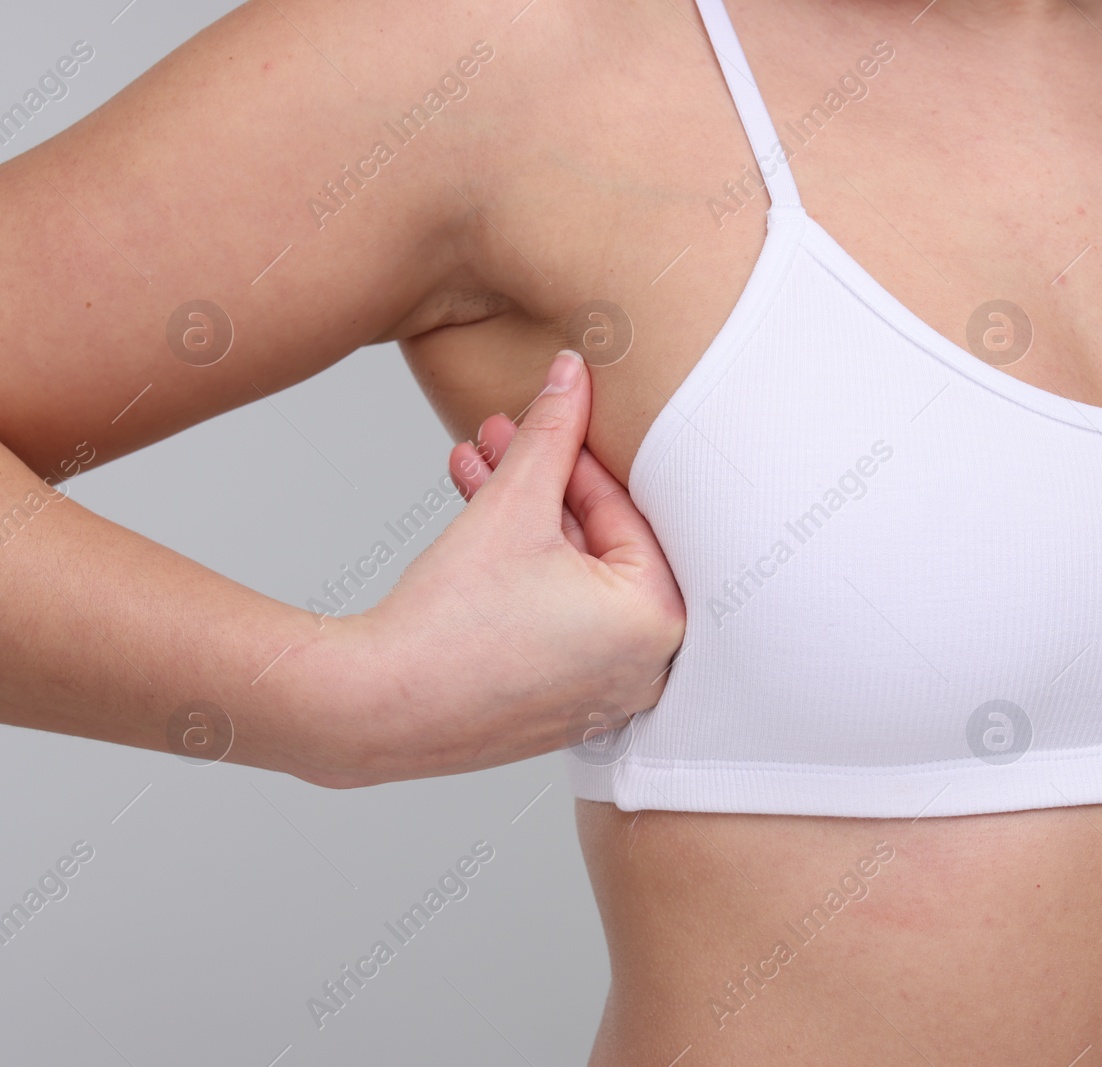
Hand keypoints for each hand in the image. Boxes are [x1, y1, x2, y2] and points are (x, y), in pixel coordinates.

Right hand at [309, 350, 683, 786]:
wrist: (372, 709)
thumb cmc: (448, 625)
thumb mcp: (512, 506)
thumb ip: (553, 432)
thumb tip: (572, 372)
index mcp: (658, 620)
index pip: (625, 512)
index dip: (574, 454)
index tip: (546, 412)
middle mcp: (644, 665)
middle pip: (598, 544)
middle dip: (539, 481)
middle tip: (498, 435)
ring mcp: (602, 691)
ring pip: (569, 576)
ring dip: (519, 518)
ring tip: (471, 468)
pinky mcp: (561, 704)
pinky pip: (555, 617)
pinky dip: (521, 572)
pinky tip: (472, 521)